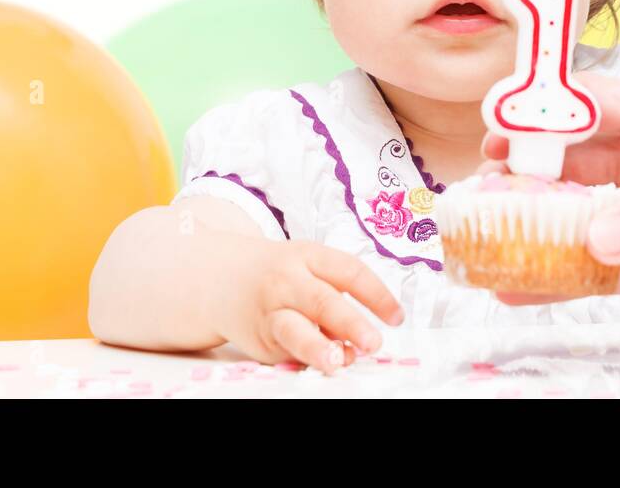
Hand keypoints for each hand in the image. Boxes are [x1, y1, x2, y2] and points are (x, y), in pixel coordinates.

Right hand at [201, 235, 403, 373]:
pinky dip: (308, 359)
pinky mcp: (261, 339)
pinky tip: (325, 364)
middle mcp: (288, 281)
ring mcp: (271, 311)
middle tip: (374, 342)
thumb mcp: (308, 267)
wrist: (223, 278)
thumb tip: (363, 337)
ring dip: (318, 347)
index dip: (377, 295)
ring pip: (294, 330)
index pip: (350, 272)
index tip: (397, 317)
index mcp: (309, 256)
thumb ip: (335, 293)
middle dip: (351, 323)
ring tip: (337, 360)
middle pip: (323, 301)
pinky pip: (287, 351)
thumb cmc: (281, 274)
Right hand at [481, 71, 619, 335]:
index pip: (595, 105)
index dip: (543, 111)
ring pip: (580, 211)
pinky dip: (560, 273)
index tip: (498, 122)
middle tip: (482, 182)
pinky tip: (523, 284)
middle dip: (528, 167)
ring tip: (488, 230)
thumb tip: (597, 235)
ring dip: (537, 219)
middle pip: (576, 159)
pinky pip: (598, 266)